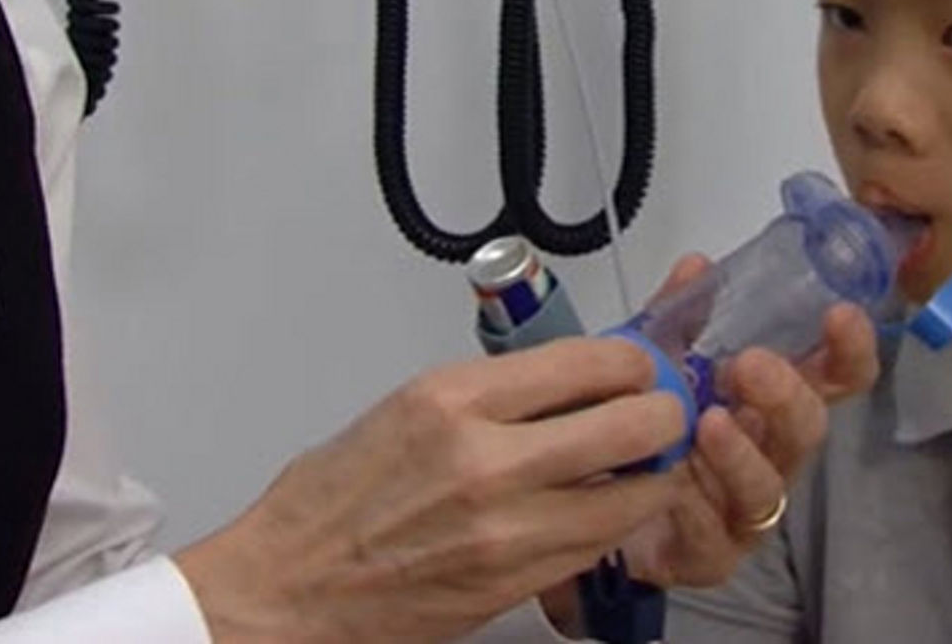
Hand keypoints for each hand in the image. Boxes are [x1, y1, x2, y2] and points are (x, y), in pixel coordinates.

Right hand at [174, 338, 690, 643]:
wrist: (287, 590)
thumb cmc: (332, 502)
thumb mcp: (409, 408)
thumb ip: (496, 392)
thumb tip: (572, 376)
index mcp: (453, 399)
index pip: (588, 361)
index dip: (633, 361)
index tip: (639, 364)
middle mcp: (485, 460)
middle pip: (632, 423)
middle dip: (664, 412)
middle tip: (664, 411)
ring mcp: (507, 527)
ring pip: (633, 494)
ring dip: (653, 475)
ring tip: (646, 464)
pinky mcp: (516, 581)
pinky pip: (601, 545)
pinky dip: (618, 524)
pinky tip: (608, 508)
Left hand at [541, 255, 880, 631]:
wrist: (595, 503)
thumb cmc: (648, 425)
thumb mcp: (659, 360)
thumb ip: (679, 316)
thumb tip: (696, 265)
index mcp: (771, 404)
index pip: (834, 378)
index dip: (848, 350)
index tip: (840, 314)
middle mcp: (770, 456)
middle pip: (806, 430)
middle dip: (785, 395)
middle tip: (749, 364)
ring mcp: (744, 511)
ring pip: (764, 488)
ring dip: (741, 453)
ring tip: (710, 423)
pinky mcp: (710, 555)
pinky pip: (713, 538)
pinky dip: (694, 509)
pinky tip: (673, 487)